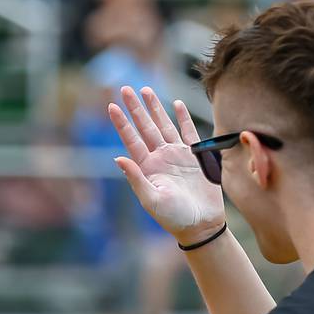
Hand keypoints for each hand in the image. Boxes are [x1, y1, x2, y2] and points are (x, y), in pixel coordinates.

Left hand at [109, 86, 225, 245]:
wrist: (201, 224)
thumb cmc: (174, 217)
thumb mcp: (151, 200)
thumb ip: (135, 178)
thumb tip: (117, 158)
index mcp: (147, 167)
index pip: (131, 140)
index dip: (121, 123)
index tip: (111, 106)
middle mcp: (160, 158)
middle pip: (145, 127)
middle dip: (135, 108)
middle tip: (125, 88)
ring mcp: (177, 155)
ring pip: (163, 125)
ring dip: (155, 108)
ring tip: (146, 90)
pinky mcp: (195, 157)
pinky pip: (188, 132)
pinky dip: (182, 118)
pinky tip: (177, 104)